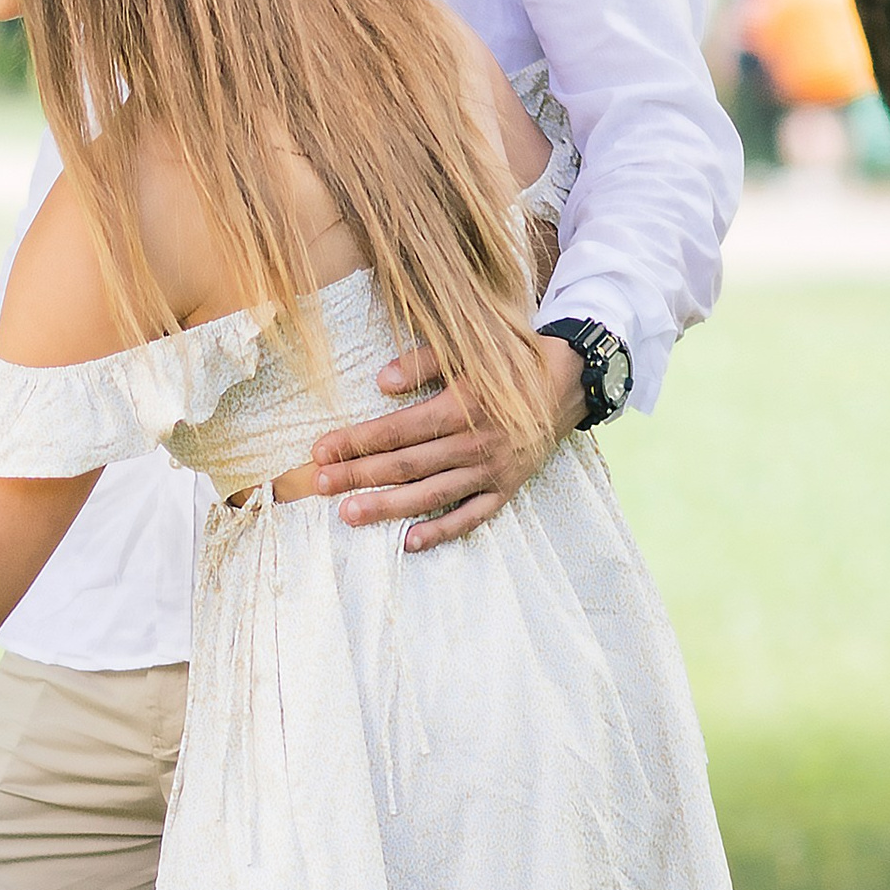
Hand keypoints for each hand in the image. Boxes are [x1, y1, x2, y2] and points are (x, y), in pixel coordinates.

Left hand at [301, 336, 584, 551]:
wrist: (570, 381)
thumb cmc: (512, 359)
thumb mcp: (471, 346)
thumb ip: (424, 362)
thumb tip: (380, 383)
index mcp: (462, 406)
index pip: (397, 429)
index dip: (356, 440)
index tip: (321, 449)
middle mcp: (475, 443)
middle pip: (406, 465)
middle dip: (359, 475)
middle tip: (319, 485)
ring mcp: (492, 471)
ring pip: (432, 495)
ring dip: (388, 506)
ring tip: (349, 515)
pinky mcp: (507, 489)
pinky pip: (472, 517)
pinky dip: (442, 531)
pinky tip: (409, 542)